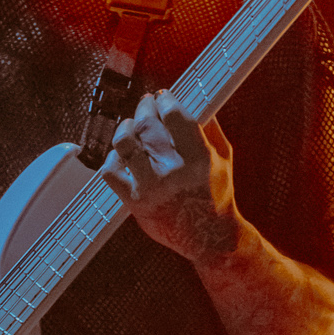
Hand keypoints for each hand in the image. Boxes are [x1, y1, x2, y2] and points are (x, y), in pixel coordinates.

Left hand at [100, 89, 241, 263]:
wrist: (208, 237)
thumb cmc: (216, 195)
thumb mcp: (223, 158)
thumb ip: (210, 127)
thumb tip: (196, 99)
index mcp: (199, 157)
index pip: (175, 116)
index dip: (166, 100)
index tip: (163, 97)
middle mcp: (173, 171)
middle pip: (147, 125)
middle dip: (144, 107)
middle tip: (146, 104)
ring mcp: (150, 187)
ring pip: (124, 143)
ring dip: (126, 127)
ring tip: (132, 126)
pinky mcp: (133, 201)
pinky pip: (110, 170)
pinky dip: (113, 157)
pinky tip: (124, 155)